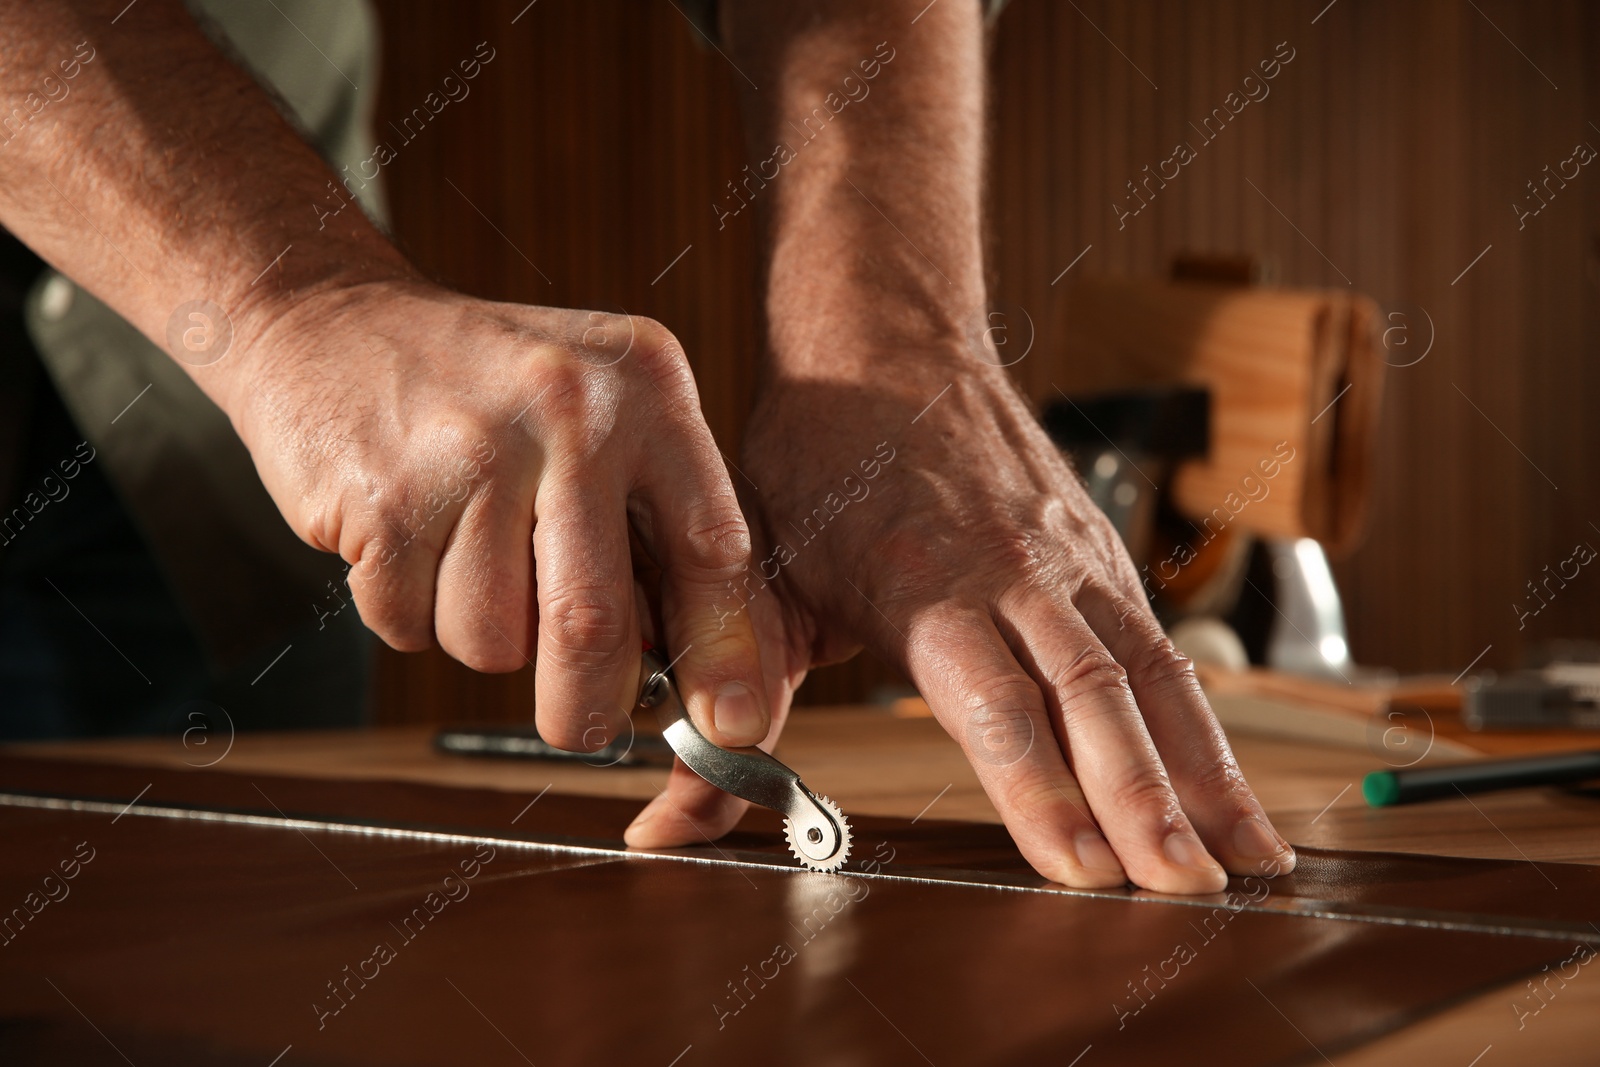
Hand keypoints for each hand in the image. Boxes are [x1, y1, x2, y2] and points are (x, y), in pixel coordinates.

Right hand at [228, 279, 772, 753]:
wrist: (326, 316)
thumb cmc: (484, 387)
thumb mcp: (596, 408)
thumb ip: (649, 516)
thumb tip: (692, 670)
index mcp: (647, 388)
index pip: (712, 545)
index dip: (725, 650)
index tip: (733, 725)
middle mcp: (569, 410)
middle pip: (594, 622)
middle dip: (587, 705)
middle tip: (580, 726)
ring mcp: (471, 452)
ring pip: (495, 640)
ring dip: (479, 636)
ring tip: (462, 556)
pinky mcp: (383, 497)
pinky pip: (410, 624)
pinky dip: (408, 612)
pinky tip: (407, 540)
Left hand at [718, 351, 1295, 893]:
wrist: (887, 341)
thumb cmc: (817, 463)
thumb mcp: (755, 577)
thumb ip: (725, 708)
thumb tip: (665, 825)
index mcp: (921, 580)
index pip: (992, 698)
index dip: (1039, 785)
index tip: (1081, 867)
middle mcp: (1014, 570)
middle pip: (1092, 692)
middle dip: (1144, 799)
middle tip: (1184, 889)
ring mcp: (1070, 559)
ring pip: (1152, 673)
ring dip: (1205, 773)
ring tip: (1250, 863)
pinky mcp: (1102, 555)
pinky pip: (1166, 651)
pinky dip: (1209, 729)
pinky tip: (1236, 794)